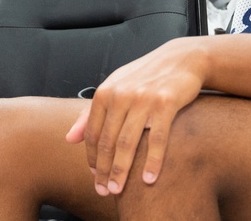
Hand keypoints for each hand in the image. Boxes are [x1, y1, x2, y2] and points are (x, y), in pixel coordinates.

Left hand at [65, 37, 205, 195]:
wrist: (180, 59)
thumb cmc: (144, 77)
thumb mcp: (114, 88)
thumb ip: (90, 114)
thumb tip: (70, 139)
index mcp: (106, 92)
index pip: (93, 133)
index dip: (92, 158)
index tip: (94, 176)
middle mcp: (121, 95)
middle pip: (108, 141)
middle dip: (103, 170)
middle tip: (104, 190)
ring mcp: (144, 99)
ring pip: (128, 142)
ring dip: (122, 170)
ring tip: (119, 189)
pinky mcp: (166, 103)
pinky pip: (158, 138)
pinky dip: (153, 161)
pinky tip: (149, 179)